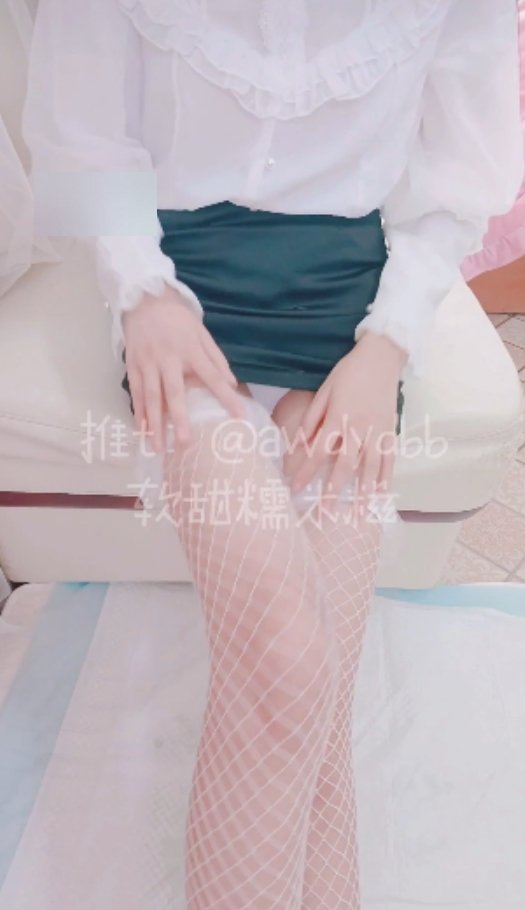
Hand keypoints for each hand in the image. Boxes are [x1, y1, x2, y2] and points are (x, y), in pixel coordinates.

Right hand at [122, 286, 245, 452]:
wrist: (144, 298)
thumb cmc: (178, 319)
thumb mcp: (202, 333)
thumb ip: (216, 358)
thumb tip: (232, 384)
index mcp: (190, 350)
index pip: (213, 377)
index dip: (227, 398)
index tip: (239, 417)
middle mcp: (168, 358)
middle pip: (174, 392)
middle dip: (179, 419)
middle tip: (184, 443)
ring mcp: (147, 363)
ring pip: (151, 398)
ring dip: (154, 424)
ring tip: (158, 448)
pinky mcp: (133, 366)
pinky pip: (136, 394)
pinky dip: (139, 414)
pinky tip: (142, 431)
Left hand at [290, 332, 407, 525]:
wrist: (382, 357)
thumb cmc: (348, 373)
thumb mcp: (324, 390)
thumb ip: (313, 418)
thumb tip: (299, 443)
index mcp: (338, 418)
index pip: (318, 451)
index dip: (306, 471)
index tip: (294, 488)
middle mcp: (359, 429)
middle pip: (344, 466)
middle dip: (333, 492)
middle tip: (325, 515)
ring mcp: (378, 432)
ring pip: (370, 468)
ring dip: (364, 494)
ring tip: (360, 515)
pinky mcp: (391, 431)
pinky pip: (389, 459)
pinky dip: (386, 478)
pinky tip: (382, 494)